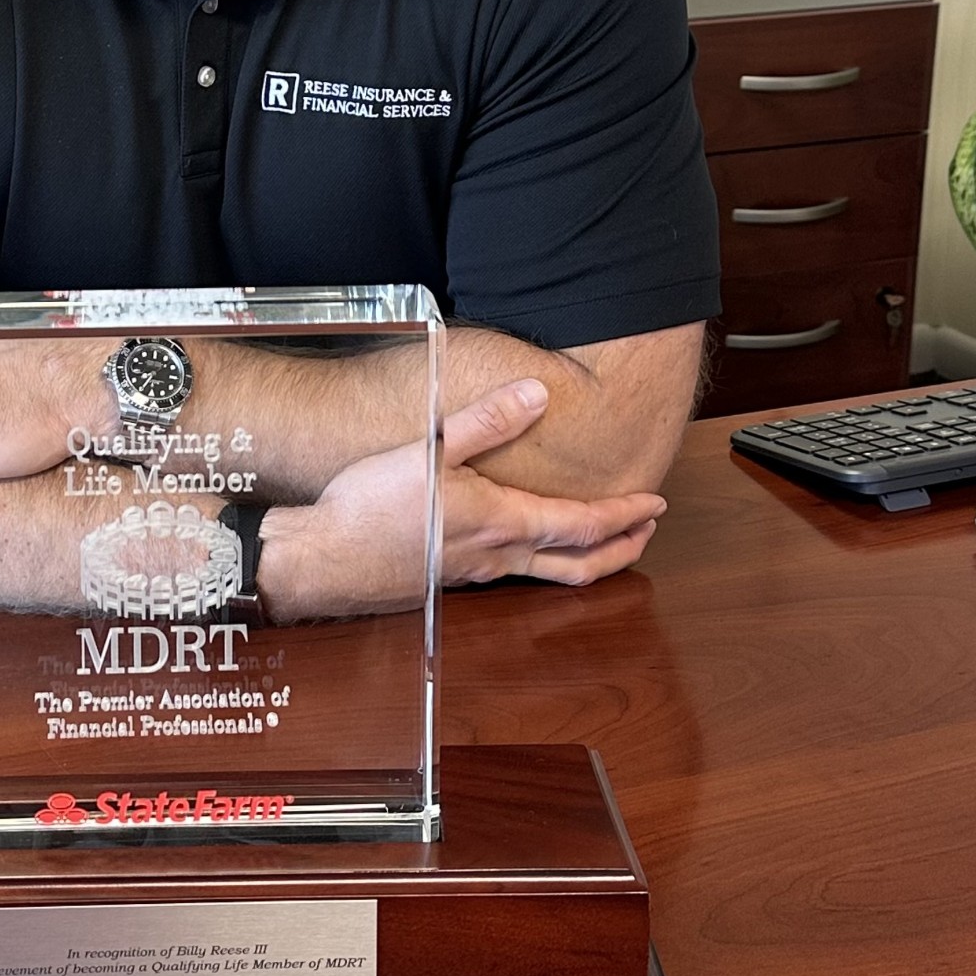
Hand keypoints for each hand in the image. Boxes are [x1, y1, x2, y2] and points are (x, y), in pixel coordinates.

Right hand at [258, 377, 665, 618]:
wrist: (321, 560)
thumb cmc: (371, 505)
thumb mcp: (430, 450)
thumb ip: (487, 421)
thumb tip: (539, 393)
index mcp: (503, 522)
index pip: (584, 524)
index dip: (625, 514)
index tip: (655, 504)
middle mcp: (498, 557)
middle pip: (580, 565)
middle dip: (621, 549)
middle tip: (647, 532)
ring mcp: (474, 575)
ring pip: (548, 575)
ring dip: (586, 561)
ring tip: (603, 544)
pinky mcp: (449, 581)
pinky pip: (513, 576)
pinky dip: (542, 563)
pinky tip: (526, 546)